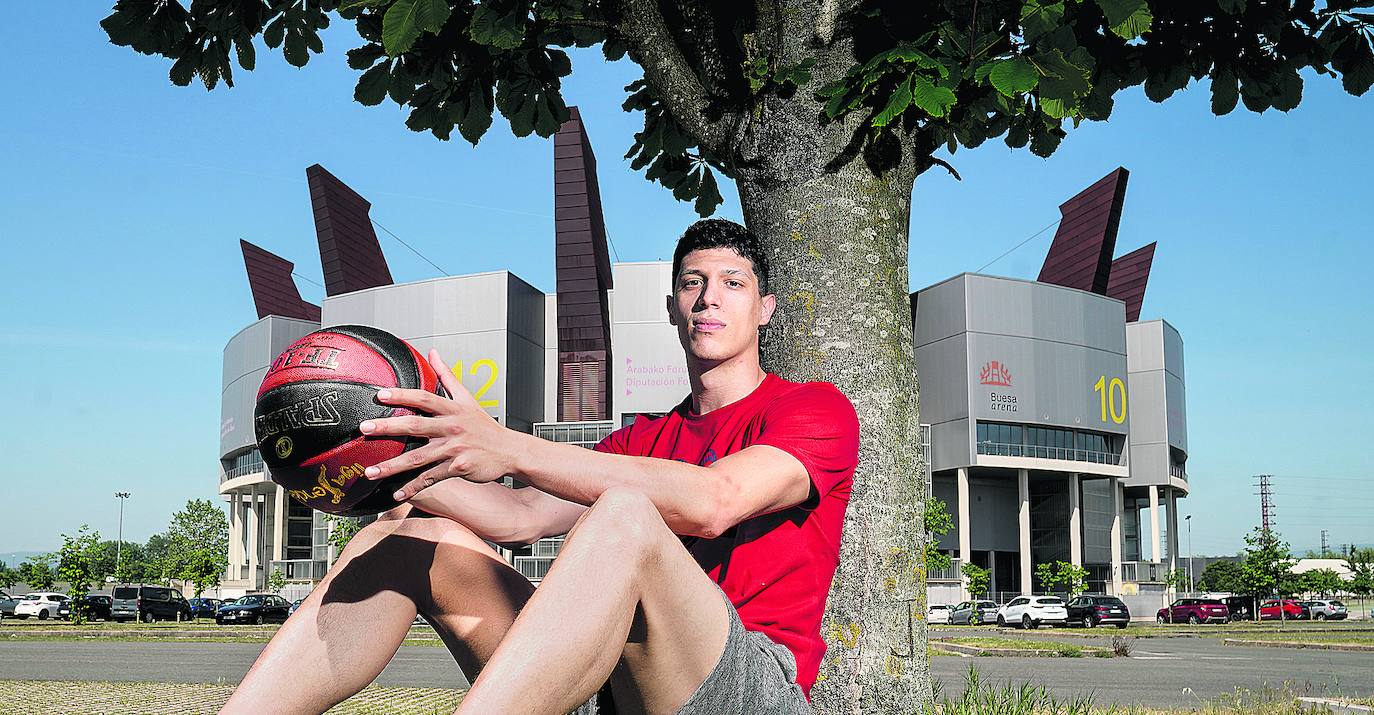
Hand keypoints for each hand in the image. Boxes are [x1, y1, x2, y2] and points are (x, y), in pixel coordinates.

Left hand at [360, 349, 520, 500]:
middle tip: (365, 429)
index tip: (381, 395)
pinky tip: (396, 493)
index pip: (424, 398)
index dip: (403, 395)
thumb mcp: (468, 398)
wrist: (510, 450)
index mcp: (453, 409)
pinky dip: (413, 487)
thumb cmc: (486, 427)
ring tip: (371, 471)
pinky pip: (430, 478)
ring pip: (418, 457)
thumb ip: (447, 375)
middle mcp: (452, 428)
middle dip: (389, 427)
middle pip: (416, 426)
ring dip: (393, 465)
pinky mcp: (458, 468)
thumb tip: (433, 353)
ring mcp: (455, 449)